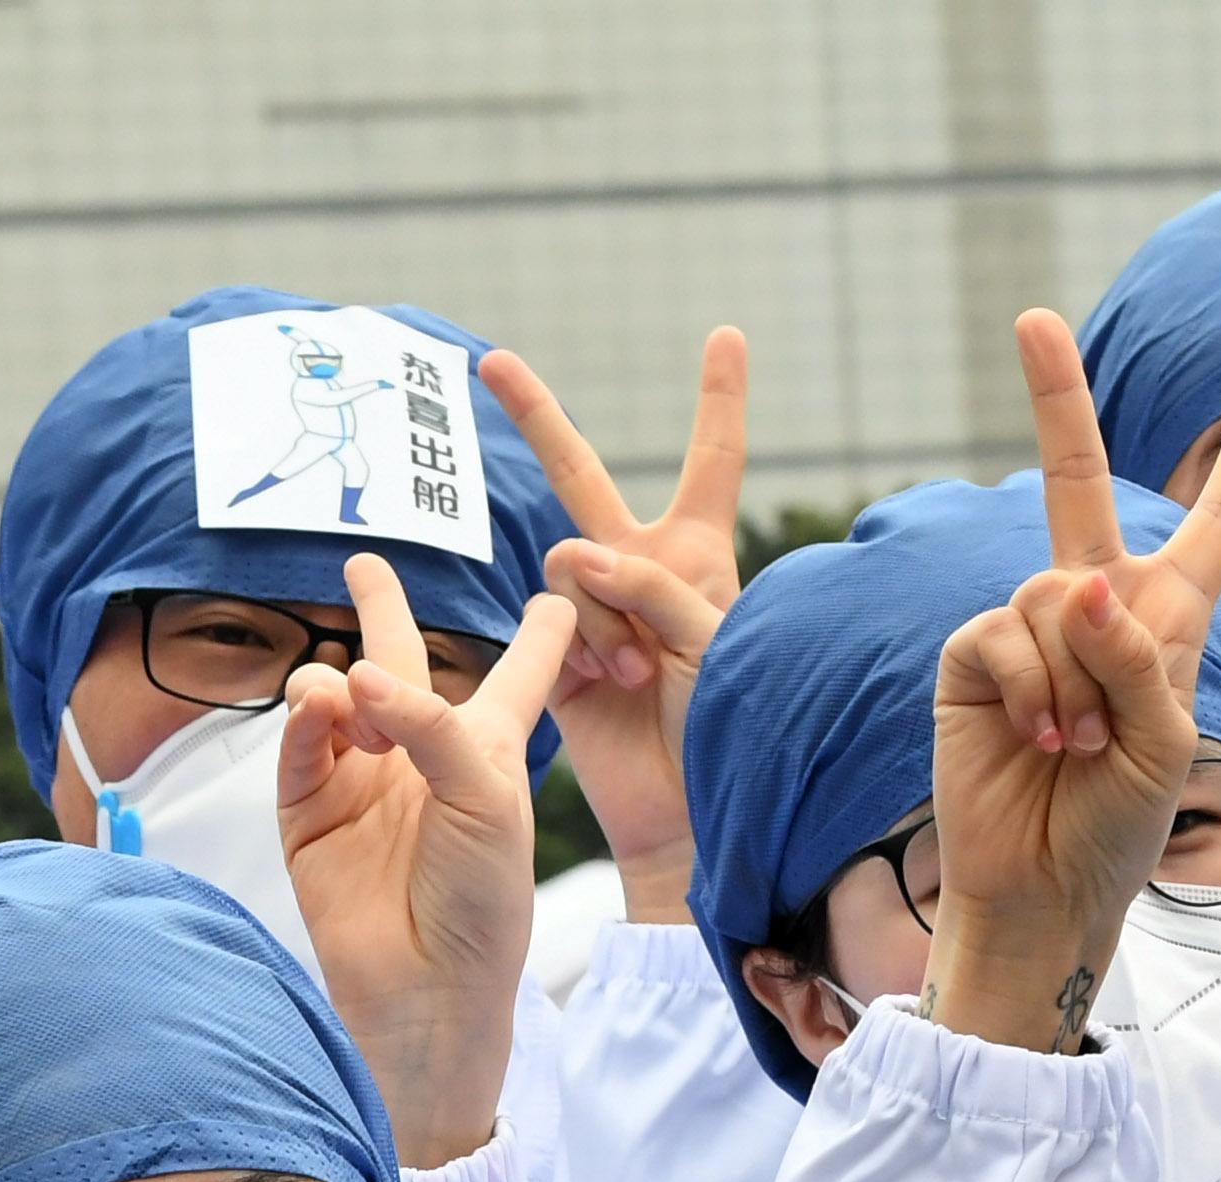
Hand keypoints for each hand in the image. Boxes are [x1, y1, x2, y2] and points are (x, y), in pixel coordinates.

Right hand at [279, 555, 578, 1160]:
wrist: (430, 993)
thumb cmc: (483, 902)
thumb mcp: (488, 794)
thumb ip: (429, 722)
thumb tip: (347, 672)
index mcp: (488, 750)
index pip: (519, 674)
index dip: (541, 635)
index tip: (558, 593)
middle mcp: (422, 758)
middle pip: (403, 664)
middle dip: (383, 610)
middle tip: (364, 561)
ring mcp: (360, 785)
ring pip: (339, 697)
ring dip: (339, 678)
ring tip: (349, 692)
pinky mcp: (308, 817)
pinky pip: (299, 749)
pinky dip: (305, 722)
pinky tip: (319, 707)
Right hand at [481, 329, 746, 922]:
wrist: (689, 808)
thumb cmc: (730, 723)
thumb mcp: (715, 637)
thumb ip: (652, 584)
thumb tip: (575, 557)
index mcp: (696, 553)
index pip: (712, 460)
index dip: (718, 398)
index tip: (726, 335)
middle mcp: (637, 568)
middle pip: (580, 477)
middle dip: (534, 416)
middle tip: (490, 360)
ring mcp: (588, 610)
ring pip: (570, 566)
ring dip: (606, 615)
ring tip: (640, 673)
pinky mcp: (554, 654)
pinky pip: (551, 615)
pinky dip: (582, 644)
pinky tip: (607, 683)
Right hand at [929, 312, 1220, 1056]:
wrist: (1045, 889)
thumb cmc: (1119, 826)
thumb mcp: (1163, 741)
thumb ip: (1135, 658)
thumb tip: (1078, 587)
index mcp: (1166, 625)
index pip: (1206, 535)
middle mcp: (1092, 613)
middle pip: (1075, 487)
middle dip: (1056, 402)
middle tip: (1032, 320)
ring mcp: (1025, 633)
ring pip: (1054, 596)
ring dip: (1077, 681)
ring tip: (1078, 748)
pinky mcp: (972, 662)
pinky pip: (1004, 634)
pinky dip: (1033, 689)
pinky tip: (1039, 741)